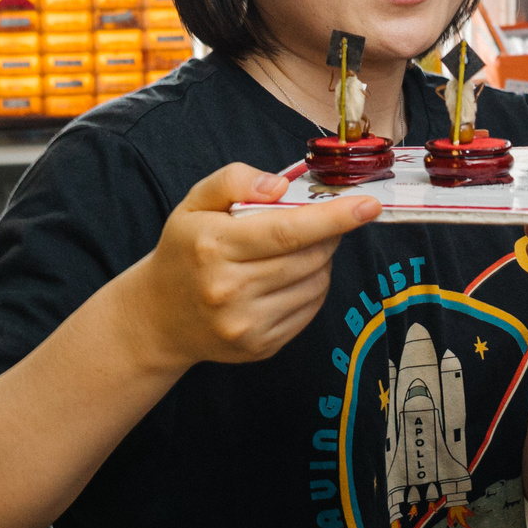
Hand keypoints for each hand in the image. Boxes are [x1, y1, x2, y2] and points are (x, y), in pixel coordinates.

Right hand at [127, 164, 378, 368]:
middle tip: (319, 223)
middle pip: (308, 257)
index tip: (368, 206)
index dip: (333, 219)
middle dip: (327, 234)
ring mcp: (245, 324)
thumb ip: (234, 180)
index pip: (286, 231)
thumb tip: (279, 187)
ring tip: (296, 250)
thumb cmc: (185, 251)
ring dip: (320, 261)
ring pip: (315, 283)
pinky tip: (289, 277)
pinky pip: (309, 309)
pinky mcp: (260, 347)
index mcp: (213, 246)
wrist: (159, 317)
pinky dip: (311, 287)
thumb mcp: (195, 203)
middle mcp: (228, 290)